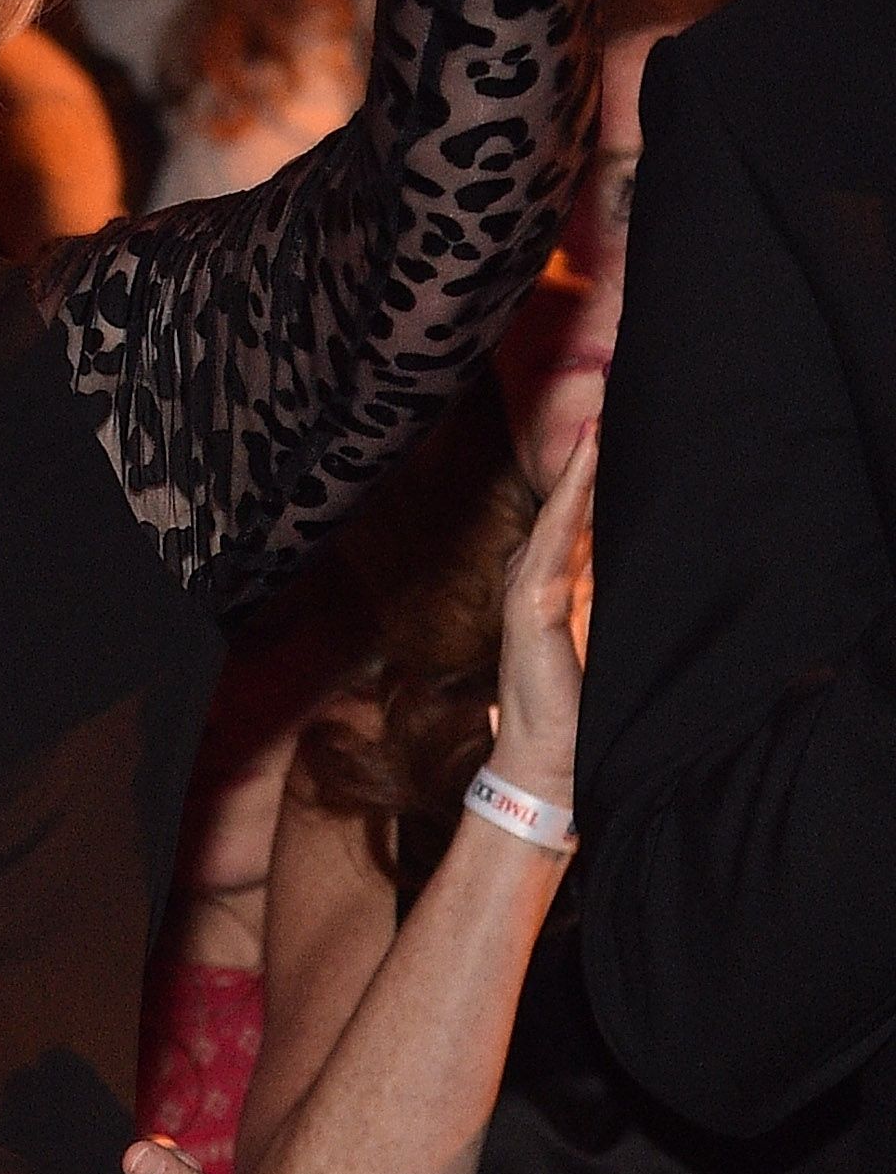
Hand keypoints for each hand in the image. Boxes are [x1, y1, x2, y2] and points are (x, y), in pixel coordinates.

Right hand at [492, 422, 596, 800]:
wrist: (550, 764)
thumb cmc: (582, 714)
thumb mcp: (607, 645)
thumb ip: (611, 604)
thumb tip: (649, 567)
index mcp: (546, 589)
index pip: (571, 522)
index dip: (591, 478)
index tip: (613, 434)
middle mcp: (530, 580)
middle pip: (562, 508)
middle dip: (585, 460)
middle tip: (610, 409)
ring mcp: (525, 589)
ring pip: (557, 513)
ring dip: (579, 467)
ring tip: (601, 423)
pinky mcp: (530, 603)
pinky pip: (553, 537)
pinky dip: (571, 496)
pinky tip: (588, 463)